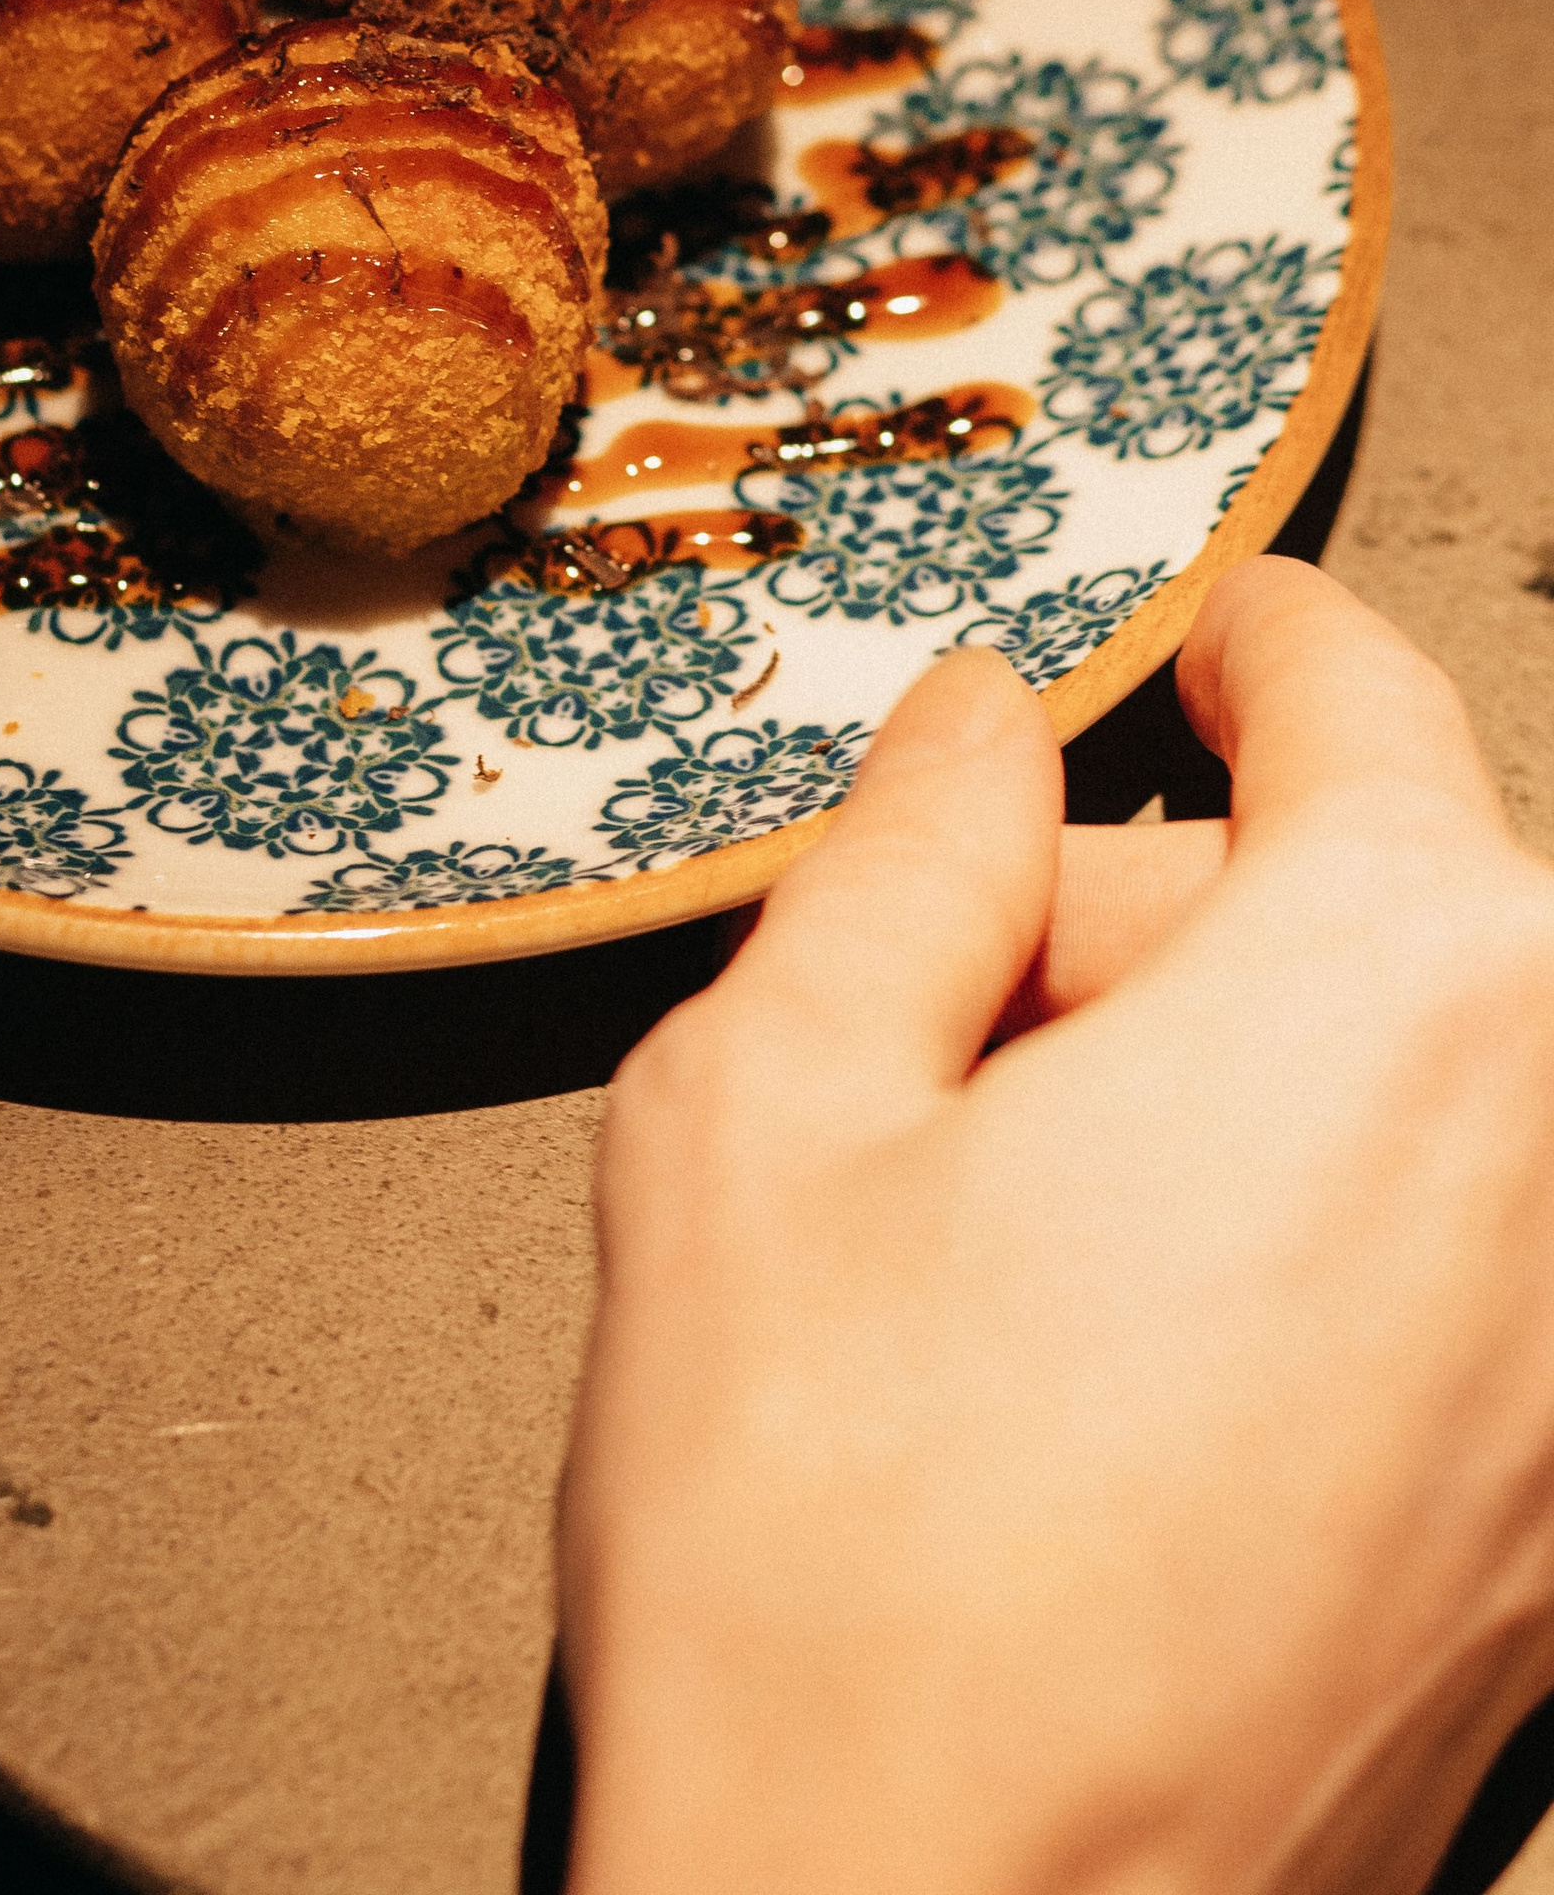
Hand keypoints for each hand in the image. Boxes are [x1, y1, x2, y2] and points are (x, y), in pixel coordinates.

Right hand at [560, 558, 1553, 1894]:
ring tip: (1012, 1265)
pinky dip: (1315, 1271)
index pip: (1357, 701)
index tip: (1197, 646)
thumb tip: (991, 726)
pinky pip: (1459, 1295)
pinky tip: (1115, 1402)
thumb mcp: (763, 1112)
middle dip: (1176, 929)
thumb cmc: (834, 1575)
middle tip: (952, 1053)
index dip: (1245, 650)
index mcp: (1404, 988)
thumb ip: (907, 854)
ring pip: (1421, 1108)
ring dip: (1241, 1109)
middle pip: (1384, 915)